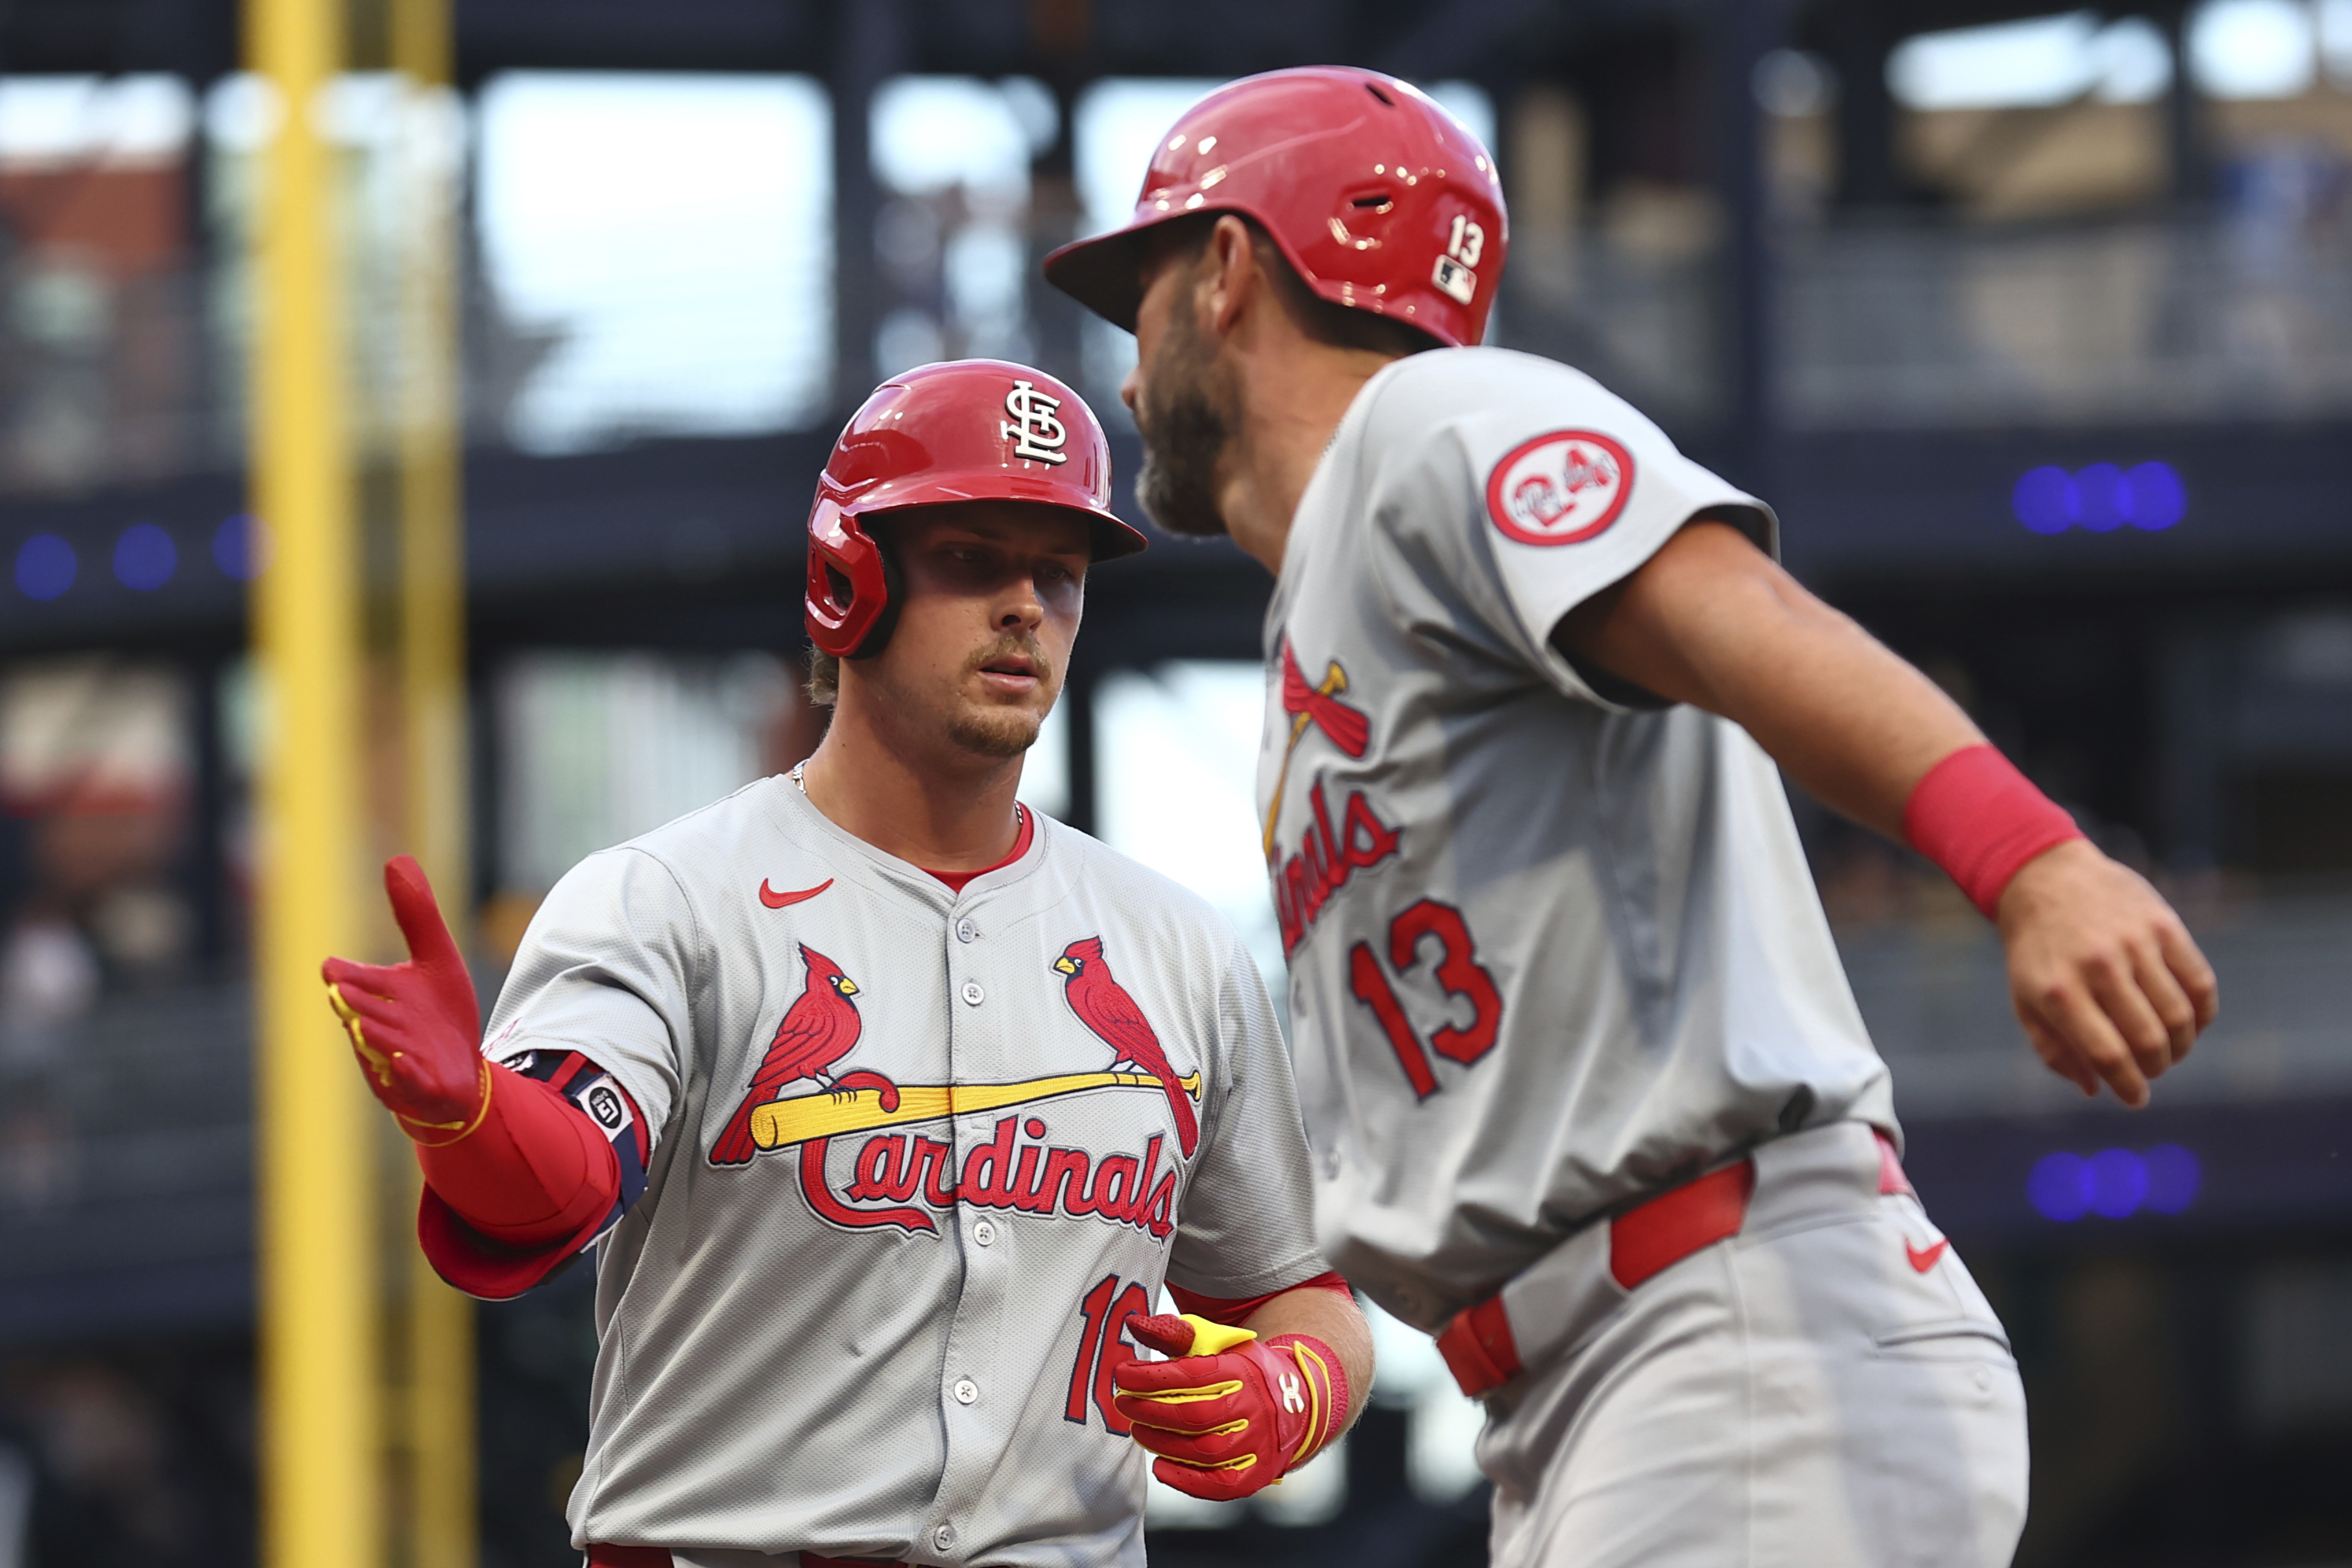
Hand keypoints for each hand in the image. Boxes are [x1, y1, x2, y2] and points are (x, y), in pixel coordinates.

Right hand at [321, 856, 487, 1142]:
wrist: (462, 1074)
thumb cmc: (438, 1016)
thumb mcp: (436, 959)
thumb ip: (416, 915)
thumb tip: (396, 857)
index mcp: (377, 996)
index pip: (353, 981)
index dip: (346, 975)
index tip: (333, 967)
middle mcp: (379, 1028)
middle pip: (363, 1013)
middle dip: (355, 1004)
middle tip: (343, 993)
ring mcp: (396, 1060)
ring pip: (382, 1047)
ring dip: (375, 1035)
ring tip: (365, 1022)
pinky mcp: (420, 1087)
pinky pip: (411, 1082)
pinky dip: (407, 1072)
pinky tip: (405, 1061)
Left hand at [1113, 1314, 1344, 1500]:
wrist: (1295, 1402)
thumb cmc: (1242, 1371)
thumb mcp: (1216, 1344)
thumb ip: (1175, 1334)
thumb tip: (1134, 1323)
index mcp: (1243, 1371)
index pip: (1193, 1374)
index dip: (1152, 1376)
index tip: (1123, 1374)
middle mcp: (1255, 1408)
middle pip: (1195, 1415)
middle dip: (1151, 1409)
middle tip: (1124, 1403)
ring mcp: (1258, 1444)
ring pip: (1205, 1450)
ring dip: (1162, 1443)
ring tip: (1138, 1430)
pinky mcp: (1257, 1473)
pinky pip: (1220, 1485)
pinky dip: (1186, 1480)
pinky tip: (1160, 1466)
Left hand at [1997, 839, 2217, 1107]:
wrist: (2043, 877)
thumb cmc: (2036, 950)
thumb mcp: (2025, 1000)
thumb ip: (2055, 1050)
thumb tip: (2095, 1090)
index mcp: (2059, 991)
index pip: (2108, 1055)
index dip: (2129, 1086)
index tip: (2137, 1099)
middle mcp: (2098, 967)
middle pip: (2149, 1039)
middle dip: (2156, 1068)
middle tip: (2153, 1070)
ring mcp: (2134, 943)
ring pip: (2179, 1015)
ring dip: (2182, 1045)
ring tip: (2170, 1050)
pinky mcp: (2163, 924)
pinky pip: (2199, 982)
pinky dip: (2202, 1013)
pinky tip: (2191, 1021)